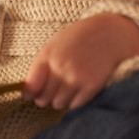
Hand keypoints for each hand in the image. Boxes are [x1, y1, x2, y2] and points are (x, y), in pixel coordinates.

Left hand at [23, 13, 138, 109]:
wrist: (110, 33)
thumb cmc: (80, 37)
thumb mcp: (56, 44)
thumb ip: (41, 65)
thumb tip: (27, 90)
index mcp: (48, 55)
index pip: (30, 86)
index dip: (29, 92)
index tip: (32, 93)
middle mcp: (61, 68)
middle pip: (43, 99)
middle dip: (45, 96)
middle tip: (54, 87)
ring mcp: (77, 79)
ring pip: (58, 104)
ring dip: (61, 98)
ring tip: (69, 84)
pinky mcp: (91, 87)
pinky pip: (75, 105)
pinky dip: (75, 99)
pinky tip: (80, 86)